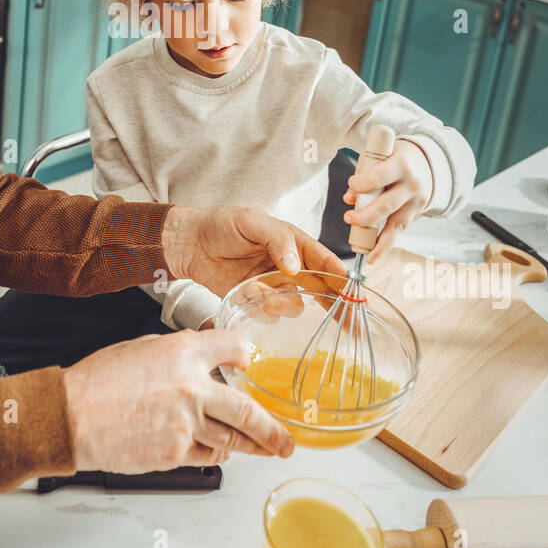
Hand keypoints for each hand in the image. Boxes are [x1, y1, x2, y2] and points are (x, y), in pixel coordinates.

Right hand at [62, 328, 295, 471]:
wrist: (70, 416)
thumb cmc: (97, 382)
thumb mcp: (141, 349)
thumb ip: (177, 354)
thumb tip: (199, 361)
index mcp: (183, 353)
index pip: (233, 348)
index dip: (245, 355)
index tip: (251, 363)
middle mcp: (191, 388)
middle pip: (247, 411)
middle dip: (272, 431)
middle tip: (286, 441)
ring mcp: (185, 425)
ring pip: (231, 441)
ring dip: (250, 447)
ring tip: (263, 451)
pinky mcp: (174, 454)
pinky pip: (205, 457)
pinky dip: (214, 454)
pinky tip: (216, 452)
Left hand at [160, 205, 345, 298]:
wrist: (192, 244)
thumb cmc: (223, 226)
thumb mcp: (252, 222)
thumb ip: (276, 240)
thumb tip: (295, 266)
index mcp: (297, 245)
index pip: (327, 263)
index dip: (343, 280)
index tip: (356, 295)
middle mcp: (292, 269)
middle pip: (323, 291)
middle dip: (338, 308)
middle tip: (352, 325)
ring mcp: (275, 287)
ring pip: (294, 307)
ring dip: (280, 303)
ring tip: (256, 289)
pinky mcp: (257, 303)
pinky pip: (269, 315)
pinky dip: (259, 308)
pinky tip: (243, 291)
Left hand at [343, 139, 432, 262]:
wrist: (425, 163)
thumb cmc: (394, 157)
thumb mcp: (378, 156)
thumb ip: (362, 174)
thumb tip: (348, 198)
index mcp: (402, 165)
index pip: (379, 177)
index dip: (362, 184)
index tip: (352, 184)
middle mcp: (412, 185)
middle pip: (386, 205)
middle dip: (365, 215)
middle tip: (348, 218)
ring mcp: (416, 201)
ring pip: (394, 224)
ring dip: (376, 239)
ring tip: (362, 250)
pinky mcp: (416, 213)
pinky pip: (398, 230)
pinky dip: (385, 244)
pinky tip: (374, 256)